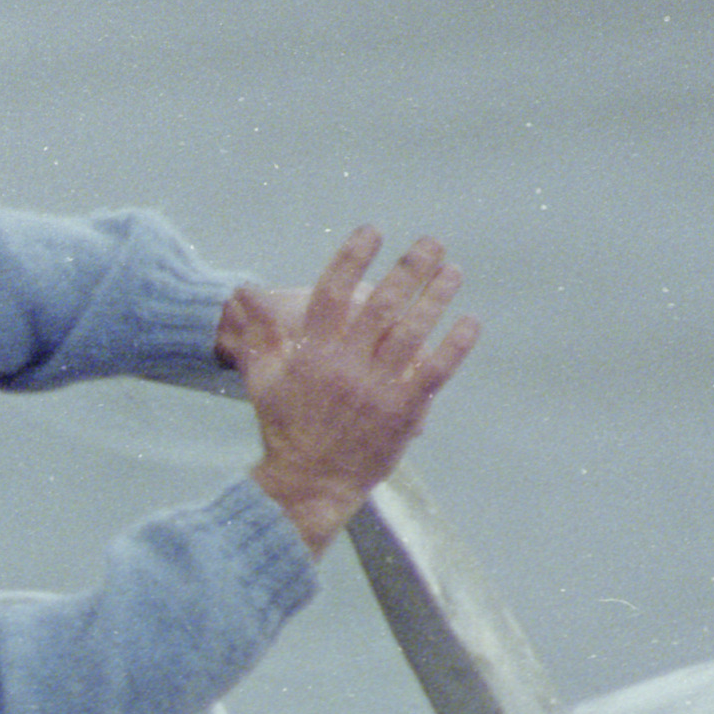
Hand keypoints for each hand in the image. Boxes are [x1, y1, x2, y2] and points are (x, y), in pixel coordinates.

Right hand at [227, 229, 474, 549]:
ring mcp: (376, 386)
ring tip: (452, 271)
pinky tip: (469, 321)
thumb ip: (259, 332)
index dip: (353, 257)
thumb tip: (245, 291)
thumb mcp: (261, 377)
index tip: (373, 232)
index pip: (333, 291)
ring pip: (412, 331)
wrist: (308, 481)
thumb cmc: (284, 427)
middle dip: (409, 269)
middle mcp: (345, 363)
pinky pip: (434, 370)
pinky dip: (454, 345)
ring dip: (436, 297)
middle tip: (430, 243)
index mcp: (311, 351)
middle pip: (381, 304)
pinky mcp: (402, 410)